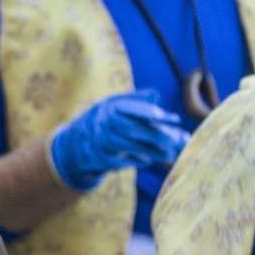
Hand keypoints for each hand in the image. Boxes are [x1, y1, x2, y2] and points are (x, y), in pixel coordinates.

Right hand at [49, 90, 189, 190]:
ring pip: (127, 146)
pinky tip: (148, 160)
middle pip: (131, 129)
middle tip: (176, 139)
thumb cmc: (107, 120)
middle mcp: (102, 122)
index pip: (132, 108)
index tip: (170, 117)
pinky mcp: (97, 157)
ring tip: (168, 153)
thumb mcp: (117, 105)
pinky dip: (133, 160)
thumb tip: (155, 94)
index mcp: (109, 106)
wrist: (78, 141)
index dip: (151, 113)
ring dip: (149, 150)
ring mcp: (98, 140)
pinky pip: (117, 160)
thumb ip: (136, 100)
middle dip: (155, 135)